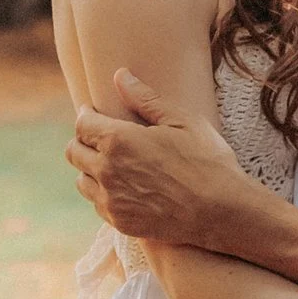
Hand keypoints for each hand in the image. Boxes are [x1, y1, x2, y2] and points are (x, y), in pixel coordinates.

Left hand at [67, 75, 251, 242]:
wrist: (223, 212)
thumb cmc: (207, 161)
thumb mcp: (182, 121)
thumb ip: (146, 99)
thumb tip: (120, 76)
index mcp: (119, 141)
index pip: (83, 124)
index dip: (86, 114)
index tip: (93, 112)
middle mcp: (107, 171)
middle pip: (74, 152)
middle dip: (83, 140)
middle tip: (99, 136)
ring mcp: (112, 200)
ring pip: (82, 180)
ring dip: (90, 168)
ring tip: (111, 163)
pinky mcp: (121, 222)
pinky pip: (98, 204)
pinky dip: (103, 193)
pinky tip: (123, 187)